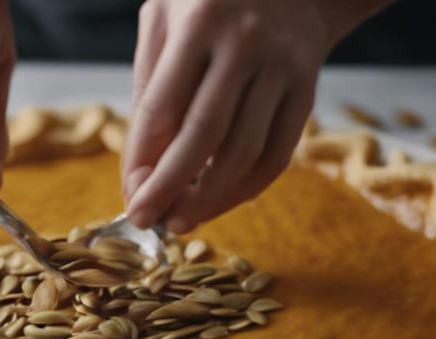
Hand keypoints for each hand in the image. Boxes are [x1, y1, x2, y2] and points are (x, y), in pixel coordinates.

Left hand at [123, 0, 342, 232]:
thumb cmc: (208, 1)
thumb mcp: (163, 17)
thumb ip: (150, 84)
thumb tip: (141, 166)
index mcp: (199, 22)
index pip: (162, 107)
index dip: (142, 159)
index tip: (129, 193)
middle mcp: (245, 44)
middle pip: (203, 135)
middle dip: (169, 188)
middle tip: (146, 220)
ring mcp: (282, 68)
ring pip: (244, 153)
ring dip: (209, 198)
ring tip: (180, 220)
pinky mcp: (307, 91)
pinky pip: (276, 155)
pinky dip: (245, 189)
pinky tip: (218, 202)